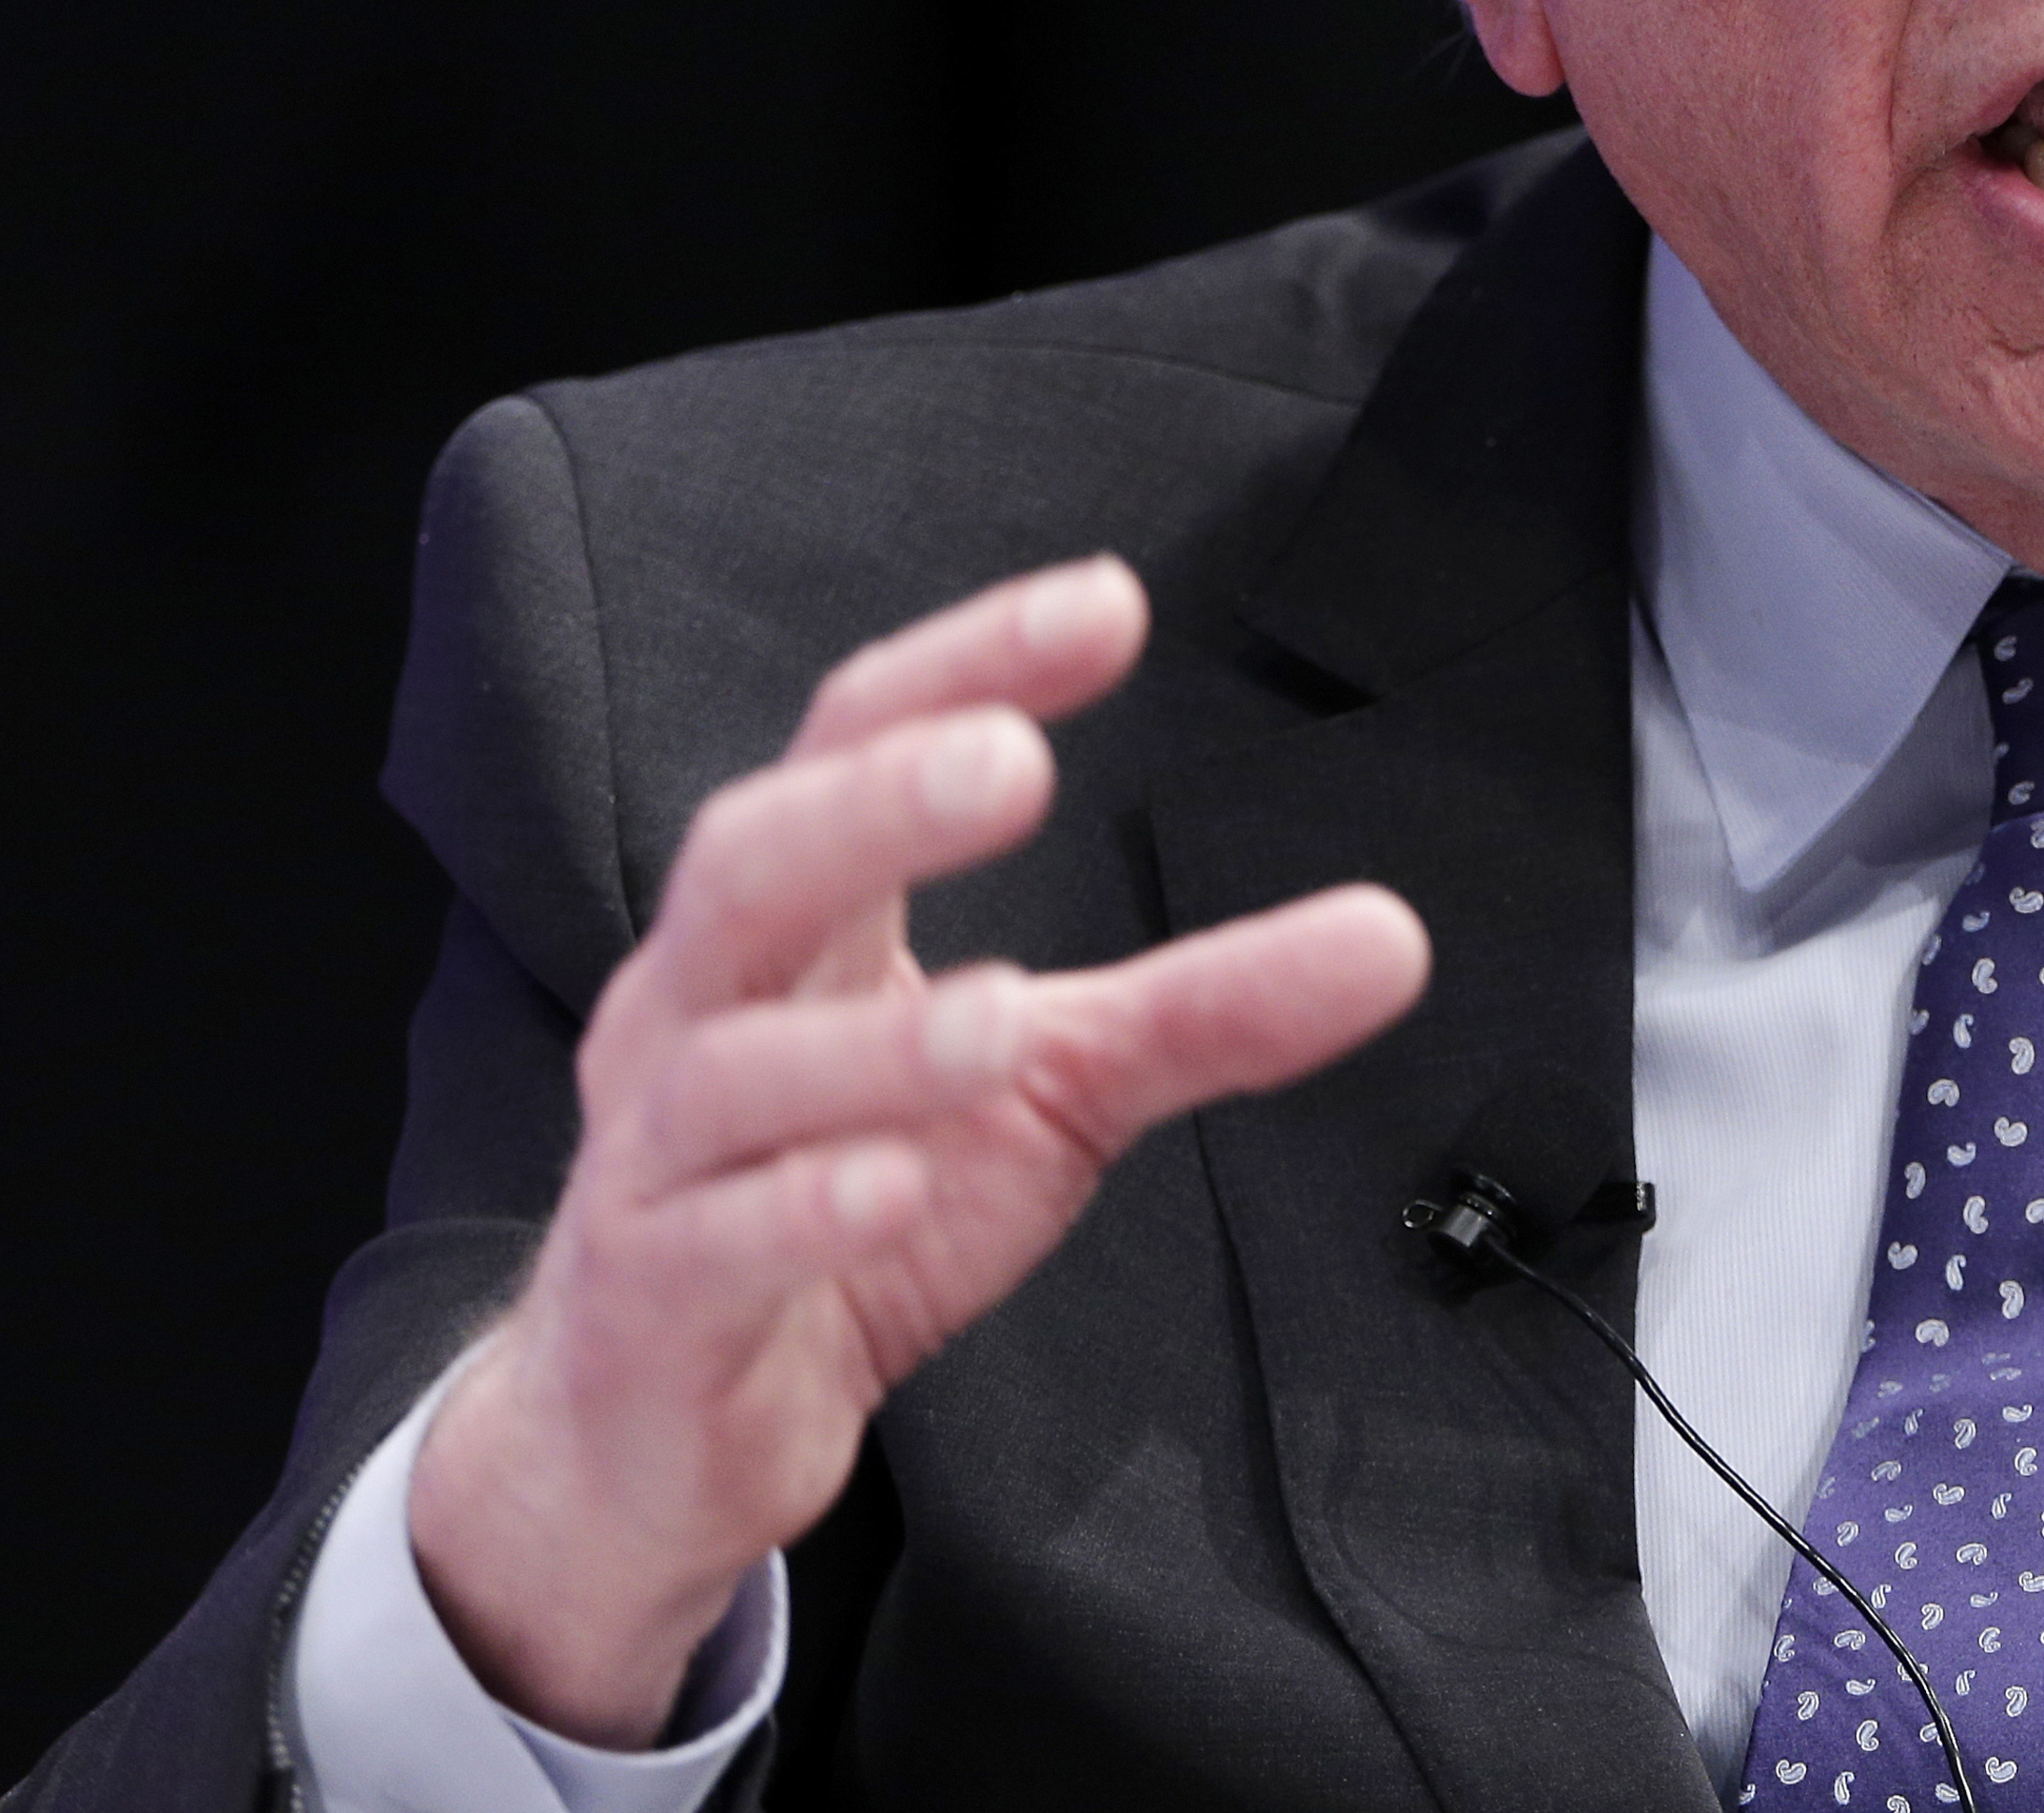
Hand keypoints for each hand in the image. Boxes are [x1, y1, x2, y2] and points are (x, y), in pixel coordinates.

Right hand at [406, 557, 1429, 1745]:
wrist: (663, 1441)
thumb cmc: (847, 1213)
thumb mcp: (1052, 1094)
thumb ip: (1203, 1009)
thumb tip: (1394, 938)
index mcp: (798, 933)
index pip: (854, 745)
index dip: (966, 662)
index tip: (1109, 603)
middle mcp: (699, 1016)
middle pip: (748, 868)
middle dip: (872, 808)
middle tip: (1014, 763)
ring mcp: (657, 1163)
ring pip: (728, 1070)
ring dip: (872, 1045)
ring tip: (1005, 1015)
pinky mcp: (649, 1310)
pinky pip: (707, 1247)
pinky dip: (799, 1211)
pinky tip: (891, 1188)